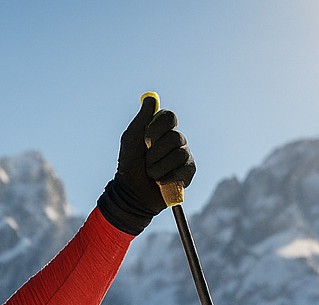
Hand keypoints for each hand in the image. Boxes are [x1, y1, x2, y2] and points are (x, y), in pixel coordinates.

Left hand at [97, 95, 196, 234]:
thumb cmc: (129, 164)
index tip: (146, 138)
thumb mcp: (130, 139)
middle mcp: (176, 139)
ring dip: (158, 167)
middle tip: (146, 161)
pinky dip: (167, 177)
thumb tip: (151, 99)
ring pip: (178, 154)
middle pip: (175, 136)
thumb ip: (141, 119)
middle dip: (155, 153)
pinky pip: (183, 169)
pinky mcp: (189, 171)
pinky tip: (161, 181)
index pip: (170, 116)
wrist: (131, 192)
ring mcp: (184, 155)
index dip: (158, 127)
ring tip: (151, 173)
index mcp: (162, 129)